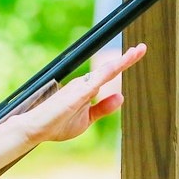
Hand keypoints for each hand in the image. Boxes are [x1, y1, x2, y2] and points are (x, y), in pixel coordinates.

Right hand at [19, 43, 146, 142]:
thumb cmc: (57, 124)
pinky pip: (94, 82)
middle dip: (127, 58)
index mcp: (87, 89)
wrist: (35, 130)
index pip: (109, 73)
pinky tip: (117, 66)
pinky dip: (106, 74)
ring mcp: (79, 88)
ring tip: (135, 53)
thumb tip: (120, 96)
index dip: (123, 63)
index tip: (137, 52)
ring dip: (120, 62)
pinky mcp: (74, 95)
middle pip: (109, 68)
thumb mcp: (87, 119)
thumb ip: (103, 108)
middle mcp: (83, 84)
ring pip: (104, 71)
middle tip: (143, 47)